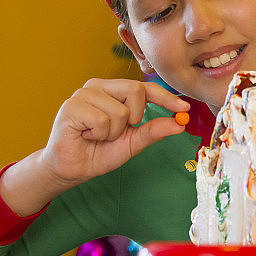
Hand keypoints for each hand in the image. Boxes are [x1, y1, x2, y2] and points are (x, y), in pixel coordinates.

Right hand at [41, 78, 189, 186]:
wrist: (70, 169)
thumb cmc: (99, 152)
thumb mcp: (132, 142)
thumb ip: (154, 131)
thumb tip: (179, 123)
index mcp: (114, 91)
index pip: (145, 88)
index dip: (166, 98)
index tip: (184, 109)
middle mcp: (99, 86)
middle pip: (136, 90)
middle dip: (135, 117)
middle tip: (119, 131)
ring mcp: (84, 94)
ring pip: (120, 110)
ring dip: (114, 132)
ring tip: (98, 136)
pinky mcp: (71, 106)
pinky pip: (101, 120)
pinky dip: (99, 134)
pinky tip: (86, 135)